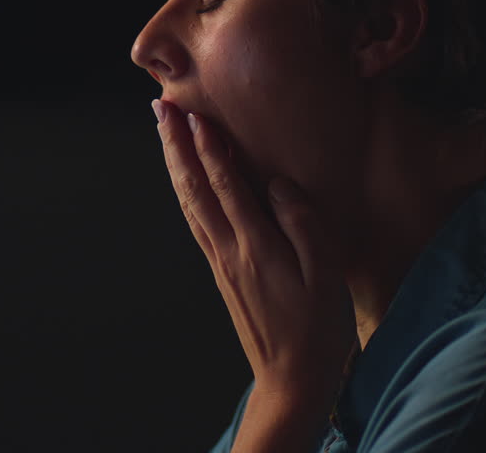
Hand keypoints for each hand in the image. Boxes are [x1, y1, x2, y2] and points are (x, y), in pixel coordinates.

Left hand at [152, 100, 354, 448]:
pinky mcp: (221, 271)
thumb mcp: (325, 275)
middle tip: (160, 106)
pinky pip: (195, 220)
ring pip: (188, 202)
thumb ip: (302, 225)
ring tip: (163, 131)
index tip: (193, 113)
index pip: (225, 185)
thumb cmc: (317, 328)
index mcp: (255, 246)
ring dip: (173, 163)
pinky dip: (185, 191)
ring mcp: (220, 261)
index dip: (208, 147)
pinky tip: (182, 180)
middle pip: (194, 187)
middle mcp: (228, 249)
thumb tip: (277, 185)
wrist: (291, 379)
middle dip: (175, 144)